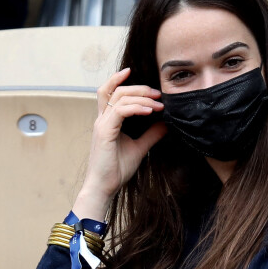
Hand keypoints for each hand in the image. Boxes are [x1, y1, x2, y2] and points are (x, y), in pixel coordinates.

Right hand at [72, 68, 165, 220]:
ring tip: (158, 103)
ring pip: (119, 97)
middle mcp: (102, 119)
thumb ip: (151, 135)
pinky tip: (150, 112)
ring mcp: (102, 124)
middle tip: (158, 93)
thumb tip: (165, 124)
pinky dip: (136, 108)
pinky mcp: (104, 132)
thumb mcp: (139, 148)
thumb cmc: (116, 170)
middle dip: (139, 88)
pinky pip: (120, 111)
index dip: (122, 81)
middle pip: (116, 90)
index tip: (146, 83)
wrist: (104, 187)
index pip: (110, 92)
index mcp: (108, 121)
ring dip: (141, 97)